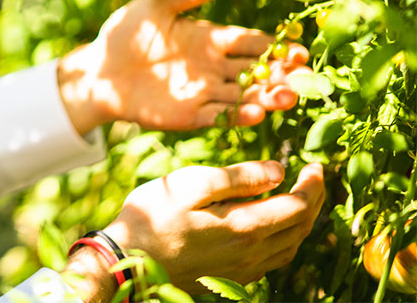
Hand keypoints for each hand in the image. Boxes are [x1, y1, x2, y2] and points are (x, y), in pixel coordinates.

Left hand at [57, 0, 310, 132]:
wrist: (98, 68)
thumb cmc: (126, 32)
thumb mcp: (158, 5)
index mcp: (212, 38)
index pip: (253, 43)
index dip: (276, 46)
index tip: (298, 49)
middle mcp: (215, 67)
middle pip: (258, 72)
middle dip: (282, 75)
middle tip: (305, 76)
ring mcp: (205, 92)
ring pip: (245, 96)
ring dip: (267, 98)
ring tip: (286, 97)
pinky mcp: (190, 115)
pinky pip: (220, 116)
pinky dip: (238, 116)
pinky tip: (256, 113)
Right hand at [102, 160, 325, 293]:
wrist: (128, 262)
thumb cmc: (153, 216)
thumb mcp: (191, 184)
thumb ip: (237, 178)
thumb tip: (278, 171)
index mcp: (245, 227)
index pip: (297, 206)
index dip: (312, 185)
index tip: (316, 165)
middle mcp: (252, 254)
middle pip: (300, 228)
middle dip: (314, 201)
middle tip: (315, 178)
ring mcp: (243, 271)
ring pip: (291, 247)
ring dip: (303, 222)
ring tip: (302, 200)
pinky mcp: (232, 278)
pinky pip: (274, 260)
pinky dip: (286, 239)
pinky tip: (275, 227)